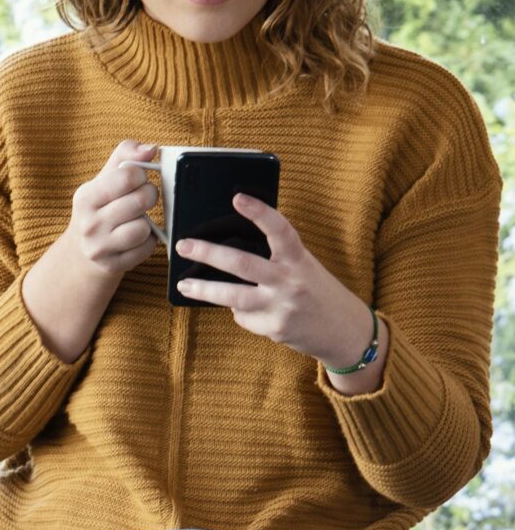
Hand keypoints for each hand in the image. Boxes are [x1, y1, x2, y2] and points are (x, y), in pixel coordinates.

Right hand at [67, 139, 162, 281]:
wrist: (81, 253)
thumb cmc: (98, 209)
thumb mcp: (103, 180)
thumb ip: (125, 156)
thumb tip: (151, 148)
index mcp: (85, 197)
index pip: (127, 176)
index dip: (140, 174)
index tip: (137, 179)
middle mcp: (89, 223)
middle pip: (140, 200)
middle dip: (148, 195)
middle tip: (142, 198)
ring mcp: (100, 247)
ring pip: (143, 227)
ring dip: (147, 222)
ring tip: (137, 220)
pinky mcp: (112, 266)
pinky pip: (146, 248)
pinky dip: (147, 241)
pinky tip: (136, 238)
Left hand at [174, 196, 371, 366]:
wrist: (344, 331)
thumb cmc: (318, 292)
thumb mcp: (304, 267)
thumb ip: (276, 259)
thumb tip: (232, 254)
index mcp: (299, 258)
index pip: (280, 230)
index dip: (259, 213)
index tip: (238, 198)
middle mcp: (290, 280)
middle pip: (242, 264)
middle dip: (208, 253)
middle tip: (184, 246)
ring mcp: (281, 306)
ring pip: (233, 297)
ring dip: (204, 290)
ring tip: (184, 285)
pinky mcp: (274, 329)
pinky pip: (244, 317)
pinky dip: (240, 311)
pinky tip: (248, 309)